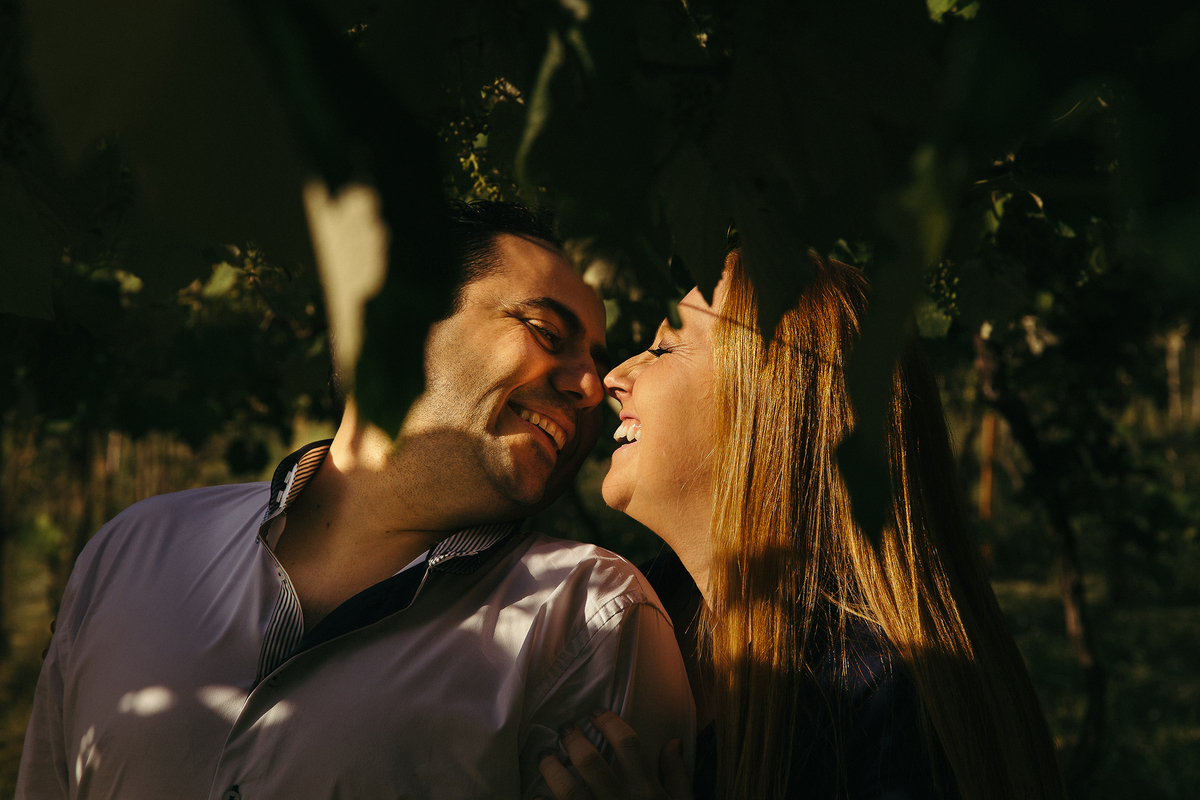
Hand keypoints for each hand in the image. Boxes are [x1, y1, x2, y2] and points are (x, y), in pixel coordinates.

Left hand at [537, 709, 692, 799]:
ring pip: (569, 791)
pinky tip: (535, 799)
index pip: (628, 744)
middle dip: (574, 740)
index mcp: (650, 793)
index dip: (609, 722)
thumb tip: (672, 741)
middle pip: (592, 762)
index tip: (595, 713)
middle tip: (566, 729)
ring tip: (545, 757)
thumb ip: (678, 776)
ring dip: (552, 770)